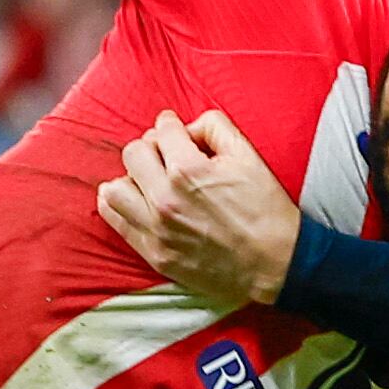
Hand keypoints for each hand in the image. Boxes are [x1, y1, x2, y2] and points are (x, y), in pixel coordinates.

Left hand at [97, 110, 299, 305]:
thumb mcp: (248, 156)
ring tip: (149, 182)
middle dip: (151, 148)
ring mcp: (156, 229)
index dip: (172, 126)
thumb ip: (214, 127)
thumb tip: (187, 128)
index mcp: (188, 170)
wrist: (274, 263)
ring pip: (113, 189)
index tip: (178, 133)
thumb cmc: (264, 209)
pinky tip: (136, 201)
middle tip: (167, 157)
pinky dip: (120, 205)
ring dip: (131, 178)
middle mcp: (165, 199)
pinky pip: (115, 221)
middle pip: (133, 153)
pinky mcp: (153, 252)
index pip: (162, 130)